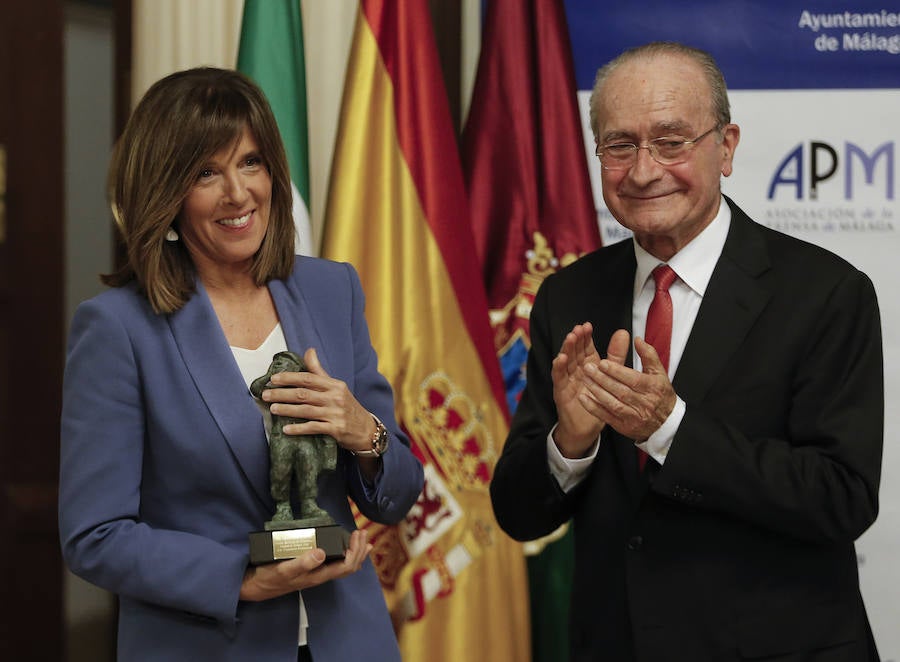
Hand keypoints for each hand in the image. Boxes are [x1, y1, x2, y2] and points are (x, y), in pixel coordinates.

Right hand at [240, 529, 371, 601]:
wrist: (256, 586)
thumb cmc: (270, 577)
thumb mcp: (284, 569)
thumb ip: (302, 563)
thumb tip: (322, 553)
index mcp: (318, 576)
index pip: (346, 566)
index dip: (355, 551)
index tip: (356, 534)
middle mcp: (321, 576)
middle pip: (349, 567)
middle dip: (360, 550)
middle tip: (363, 533)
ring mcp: (316, 574)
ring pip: (344, 567)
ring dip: (355, 553)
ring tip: (362, 540)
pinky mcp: (311, 570)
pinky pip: (335, 564)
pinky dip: (345, 554)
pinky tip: (344, 548)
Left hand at [263, 348, 376, 452]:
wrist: (366, 429)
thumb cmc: (347, 406)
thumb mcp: (337, 387)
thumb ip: (320, 371)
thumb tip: (309, 350)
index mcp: (335, 385)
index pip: (309, 378)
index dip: (290, 378)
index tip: (273, 379)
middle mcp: (335, 398)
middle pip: (304, 394)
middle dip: (282, 394)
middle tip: (265, 394)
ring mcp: (336, 414)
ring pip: (306, 411)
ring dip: (287, 410)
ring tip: (272, 408)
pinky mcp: (336, 430)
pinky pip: (313, 428)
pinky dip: (299, 429)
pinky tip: (286, 429)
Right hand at [551, 324, 628, 456]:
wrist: (587, 427)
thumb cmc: (598, 400)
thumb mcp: (610, 375)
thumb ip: (616, 355)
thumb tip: (624, 332)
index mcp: (588, 365)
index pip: (585, 348)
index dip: (586, 337)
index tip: (588, 326)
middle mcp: (576, 370)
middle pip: (574, 352)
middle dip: (576, 340)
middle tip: (578, 329)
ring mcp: (567, 380)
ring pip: (565, 362)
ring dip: (566, 350)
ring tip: (570, 338)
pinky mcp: (561, 392)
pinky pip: (559, 379)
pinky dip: (558, 368)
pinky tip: (560, 359)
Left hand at [579, 335, 675, 440]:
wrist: (666, 423)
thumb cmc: (661, 395)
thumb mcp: (660, 373)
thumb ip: (648, 355)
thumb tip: (637, 340)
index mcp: (652, 388)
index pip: (633, 379)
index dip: (616, 371)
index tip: (602, 363)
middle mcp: (644, 403)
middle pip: (621, 391)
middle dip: (602, 379)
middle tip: (588, 368)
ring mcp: (633, 416)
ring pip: (613, 404)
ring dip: (597, 391)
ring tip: (585, 379)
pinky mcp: (624, 426)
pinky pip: (607, 417)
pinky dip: (594, 408)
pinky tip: (584, 398)